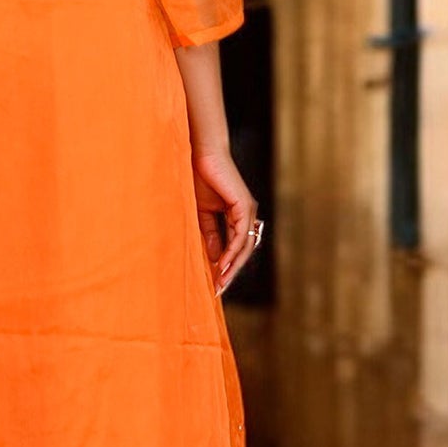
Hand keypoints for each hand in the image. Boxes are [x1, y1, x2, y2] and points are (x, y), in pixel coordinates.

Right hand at [192, 147, 259, 295]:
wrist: (200, 155)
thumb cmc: (199, 178)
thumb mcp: (202, 213)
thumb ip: (210, 234)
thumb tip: (216, 258)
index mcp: (236, 216)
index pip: (235, 247)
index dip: (225, 266)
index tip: (213, 284)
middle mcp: (246, 214)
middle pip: (243, 251)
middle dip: (230, 272)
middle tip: (217, 291)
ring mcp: (248, 210)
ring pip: (245, 246)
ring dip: (232, 266)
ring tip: (220, 283)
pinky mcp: (244, 205)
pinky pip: (240, 235)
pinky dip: (232, 251)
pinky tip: (222, 264)